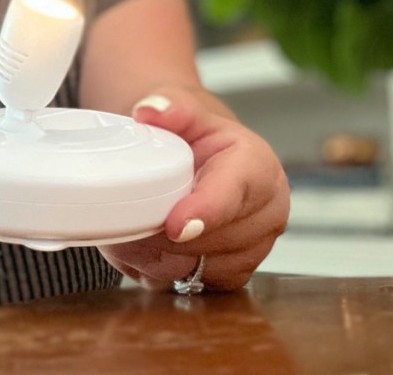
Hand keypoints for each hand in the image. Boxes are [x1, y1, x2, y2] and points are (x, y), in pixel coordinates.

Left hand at [98, 87, 290, 290]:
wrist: (198, 157)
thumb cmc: (192, 135)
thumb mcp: (183, 110)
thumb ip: (171, 107)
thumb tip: (149, 111)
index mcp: (258, 167)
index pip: (234, 194)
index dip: (204, 211)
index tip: (173, 225)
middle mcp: (268, 211)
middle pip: (213, 239)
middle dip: (165, 236)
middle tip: (124, 222)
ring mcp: (256, 247)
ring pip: (200, 267)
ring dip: (159, 257)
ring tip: (129, 234)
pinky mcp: (236, 271)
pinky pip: (196, 285)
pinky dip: (164, 272)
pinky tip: (145, 250)